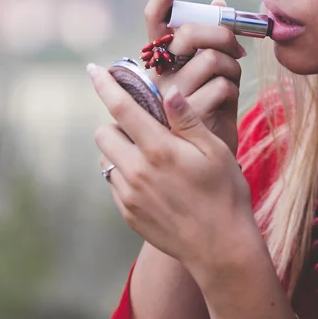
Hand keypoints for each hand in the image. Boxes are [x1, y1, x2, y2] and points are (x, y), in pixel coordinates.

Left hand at [89, 63, 261, 274]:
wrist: (219, 248)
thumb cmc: (224, 195)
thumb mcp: (215, 151)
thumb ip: (187, 120)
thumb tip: (167, 91)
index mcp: (159, 150)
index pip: (122, 108)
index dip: (105, 85)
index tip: (93, 70)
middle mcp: (136, 171)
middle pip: (103, 133)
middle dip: (116, 125)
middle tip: (143, 131)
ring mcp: (128, 194)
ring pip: (105, 158)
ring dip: (119, 151)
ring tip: (148, 158)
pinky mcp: (126, 212)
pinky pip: (112, 183)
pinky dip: (123, 175)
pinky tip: (150, 183)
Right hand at [142, 0, 244, 154]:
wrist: (203, 159)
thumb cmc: (205, 113)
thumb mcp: (208, 74)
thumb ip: (210, 42)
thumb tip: (218, 2)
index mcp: (159, 63)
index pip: (154, 22)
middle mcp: (157, 77)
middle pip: (189, 33)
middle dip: (221, 33)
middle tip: (234, 47)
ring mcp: (169, 97)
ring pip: (211, 59)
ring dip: (232, 67)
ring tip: (229, 82)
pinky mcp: (187, 116)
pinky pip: (222, 86)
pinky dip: (233, 90)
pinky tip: (225, 104)